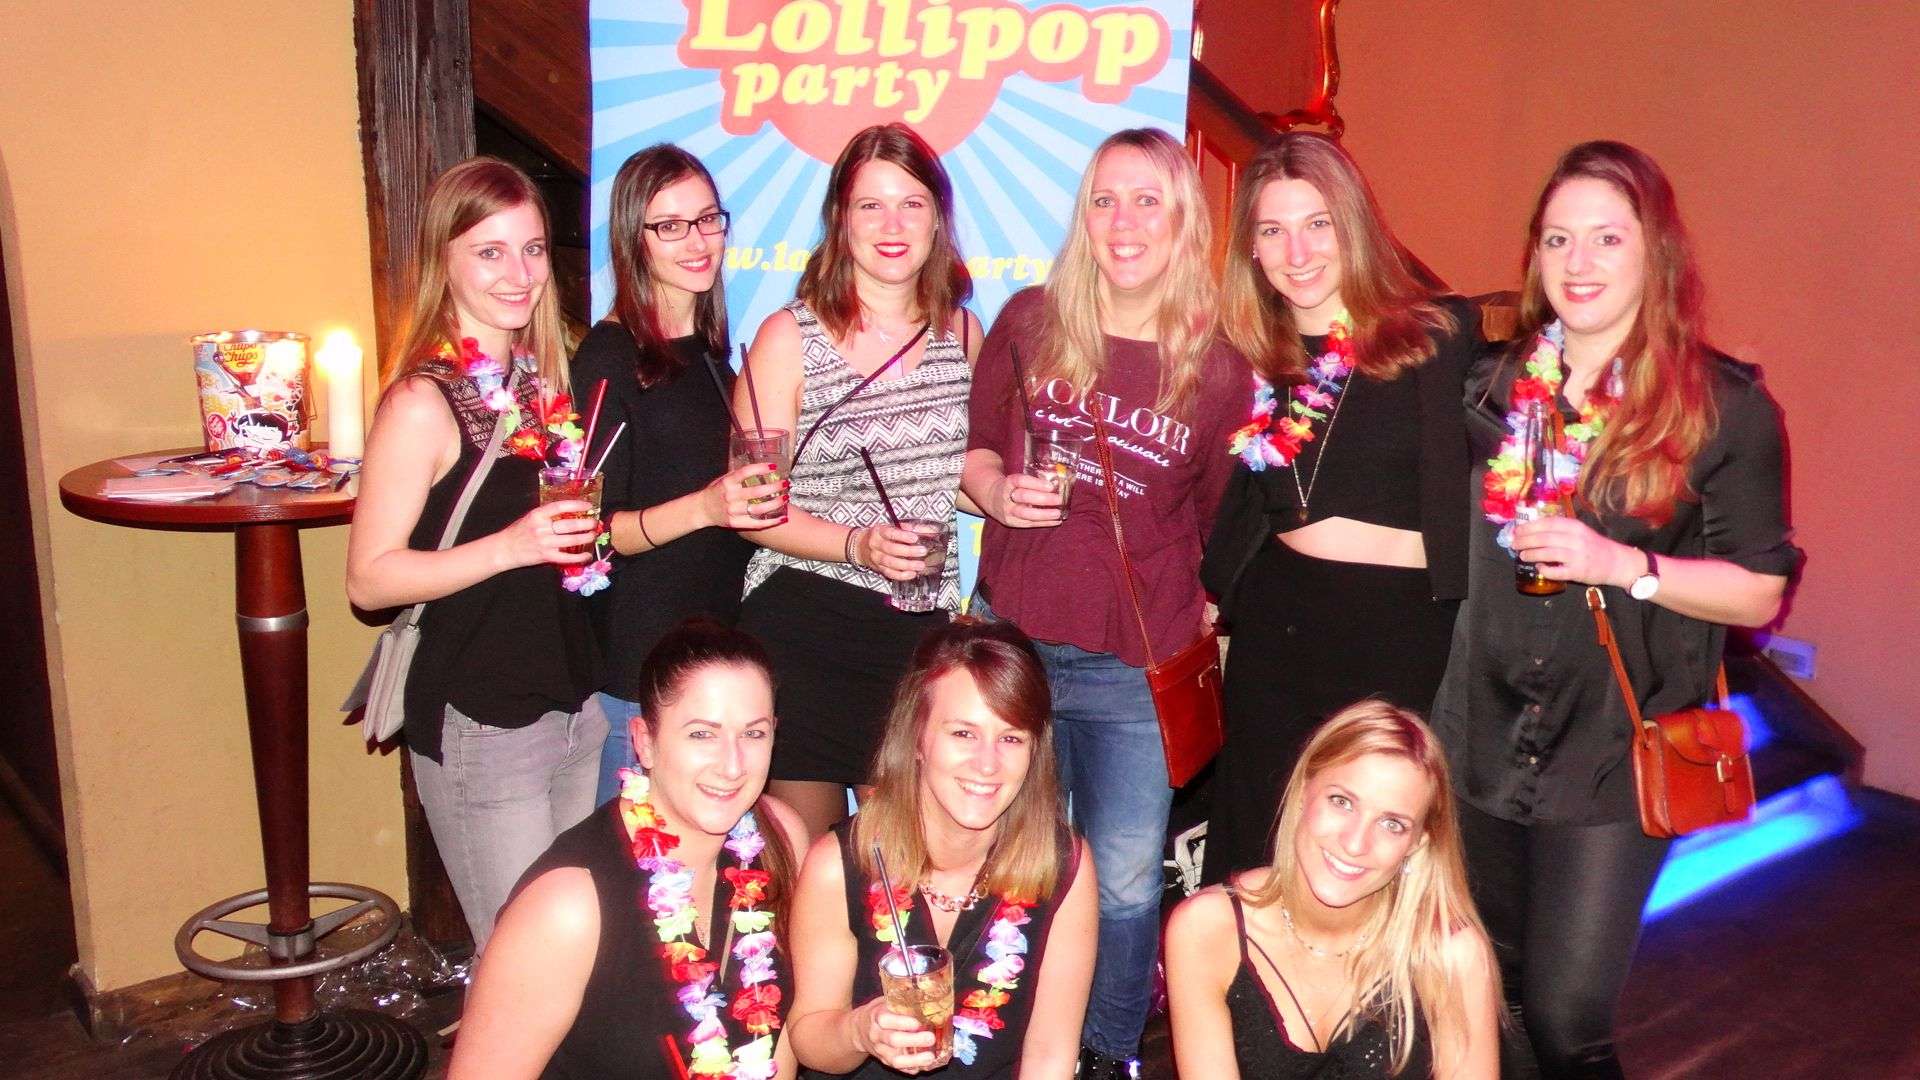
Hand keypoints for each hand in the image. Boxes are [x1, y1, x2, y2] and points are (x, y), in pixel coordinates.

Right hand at [502, 500, 596, 566]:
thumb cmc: (518, 531)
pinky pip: (566, 558)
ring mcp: (544, 543)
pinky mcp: (546, 557)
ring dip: (586, 538)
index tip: (588, 505)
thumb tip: (569, 510)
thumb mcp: (530, 517)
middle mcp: (542, 528)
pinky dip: (579, 557)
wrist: (505, 549)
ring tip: (593, 535)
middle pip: (569, 525)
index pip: (560, 506)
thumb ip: (547, 514)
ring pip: (571, 540)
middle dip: (586, 524)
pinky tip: (587, 555)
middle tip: (594, 522)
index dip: (576, 505)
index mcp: (537, 515)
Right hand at [705, 461, 787, 529]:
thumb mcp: (724, 479)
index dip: (760, 468)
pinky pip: (757, 523)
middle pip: (756, 491)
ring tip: (786, 498)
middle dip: (774, 487)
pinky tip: (782, 517)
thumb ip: (739, 475)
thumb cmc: (716, 492)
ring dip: (776, 503)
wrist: (702, 509)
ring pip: (759, 508)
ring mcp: (733, 511)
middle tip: (785, 484)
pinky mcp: (736, 523)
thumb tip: (760, 467)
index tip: (773, 467)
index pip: (746, 472)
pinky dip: (772, 521)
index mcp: (727, 482)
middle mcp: (730, 496)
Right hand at [852, 997, 938, 1072]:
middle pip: (893, 1040)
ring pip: (895, 1059)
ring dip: (914, 1059)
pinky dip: (911, 1068)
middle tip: (930, 1038)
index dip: (901, 1022)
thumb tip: (923, 991)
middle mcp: (877, 1035)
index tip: (917, 1022)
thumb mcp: (884, 1002)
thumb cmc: (877, 1013)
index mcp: (876, 1016)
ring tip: (930, 1057)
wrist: (858, 1030)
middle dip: (913, 1040)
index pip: (885, 1019)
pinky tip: (923, 1065)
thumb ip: (900, 999)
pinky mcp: (885, 1061)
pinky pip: (898, 1067)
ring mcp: (880, 1050)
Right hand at [859, 524, 935, 581]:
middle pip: (891, 549)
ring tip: (920, 565)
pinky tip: (912, 573)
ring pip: (890, 563)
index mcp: (879, 531)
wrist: (862, 546)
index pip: (890, 533)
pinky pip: (890, 574)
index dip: (902, 536)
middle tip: (922, 551)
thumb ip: (912, 528)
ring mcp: (876, 558)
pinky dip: (902, 575)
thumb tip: (931, 530)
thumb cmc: (882, 535)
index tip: (915, 538)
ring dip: (906, 565)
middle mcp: (876, 545)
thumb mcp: (893, 527)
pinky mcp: (879, 569)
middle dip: (908, 551)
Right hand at [988, 472, 1064, 527]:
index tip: (1051, 486)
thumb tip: (1058, 483)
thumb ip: (1033, 481)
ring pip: (1025, 513)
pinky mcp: (1011, 522)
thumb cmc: (1012, 487)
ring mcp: (1008, 511)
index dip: (1036, 483)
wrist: (991, 498)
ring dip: (1044, 514)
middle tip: (1059, 499)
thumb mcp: (1017, 480)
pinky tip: (1056, 521)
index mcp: (1009, 482)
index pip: (1021, 481)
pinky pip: (1029, 524)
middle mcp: (1007, 496)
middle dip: (1043, 498)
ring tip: (1058, 513)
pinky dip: (1044, 523)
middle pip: (1024, 497)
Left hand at [1511, 516, 1633, 586]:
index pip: (1548, 523)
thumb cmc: (1593, 546)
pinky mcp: (1578, 572)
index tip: (1517, 530)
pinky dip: (1545, 569)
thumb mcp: (1579, 531)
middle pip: (1544, 538)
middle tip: (1514, 544)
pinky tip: (1539, 567)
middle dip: (1525, 540)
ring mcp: (1577, 556)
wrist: (1616, 562)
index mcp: (1575, 526)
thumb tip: (1531, 530)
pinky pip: (1556, 571)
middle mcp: (1576, 539)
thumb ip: (1560, 530)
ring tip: (1522, 555)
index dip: (1529, 527)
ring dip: (1531, 554)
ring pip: (1548, 553)